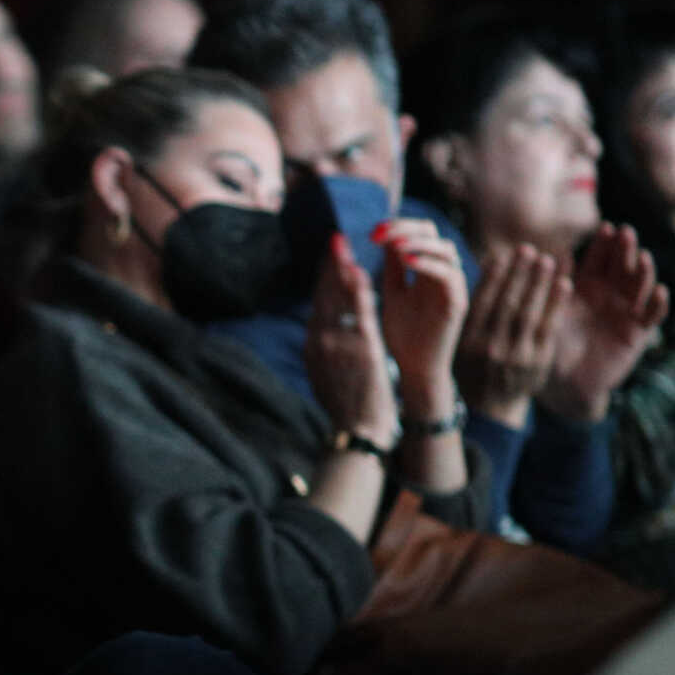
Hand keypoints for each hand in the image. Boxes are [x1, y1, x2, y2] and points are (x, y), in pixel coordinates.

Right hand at [305, 232, 396, 444]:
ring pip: (337, 300)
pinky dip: (357, 292)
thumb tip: (327, 333)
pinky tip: (360, 273)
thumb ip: (328, 350)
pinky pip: (358, 314)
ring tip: (344, 247)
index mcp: (313, 348)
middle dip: (328, 266)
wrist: (357, 434)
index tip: (329, 259)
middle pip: (323, 296)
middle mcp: (320, 343)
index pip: (318, 305)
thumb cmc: (349, 407)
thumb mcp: (329, 375)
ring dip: (340, 271)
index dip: (323, 279)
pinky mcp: (359, 351)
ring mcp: (337, 346)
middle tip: (334, 239)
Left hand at [373, 216, 467, 417]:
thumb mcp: (393, 294)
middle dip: (406, 228)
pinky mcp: (457, 303)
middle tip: (381, 234)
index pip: (420, 233)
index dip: (399, 226)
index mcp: (426, 269)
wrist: (414, 367)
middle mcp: (442, 273)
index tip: (373, 232)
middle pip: (434, 234)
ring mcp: (452, 287)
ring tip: (396, 245)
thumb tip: (384, 237)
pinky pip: (449, 275)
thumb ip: (392, 268)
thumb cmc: (404, 333)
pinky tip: (408, 262)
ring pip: (446, 250)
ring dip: (419, 243)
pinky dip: (429, 264)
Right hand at [455, 244, 569, 426]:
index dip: (494, 276)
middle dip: (519, 274)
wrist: (491, 408)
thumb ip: (473, 310)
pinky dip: (556, 304)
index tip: (503, 254)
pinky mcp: (538, 362)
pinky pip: (549, 327)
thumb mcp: (461, 342)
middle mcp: (490, 348)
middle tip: (529, 249)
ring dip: (539, 284)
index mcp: (468, 342)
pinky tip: (564, 283)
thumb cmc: (474, 367)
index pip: (482, 302)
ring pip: (529, 313)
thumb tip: (489, 266)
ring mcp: (516, 356)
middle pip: (507, 304)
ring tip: (547, 260)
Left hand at [547, 223, 667, 416]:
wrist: (564, 382)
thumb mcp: (552, 312)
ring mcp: (627, 312)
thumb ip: (554, 286)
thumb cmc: (553, 345)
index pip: (599, 259)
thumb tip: (551, 254)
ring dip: (644, 272)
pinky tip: (659, 292)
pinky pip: (652, 316)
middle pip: (622, 266)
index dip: (604, 244)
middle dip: (625, 249)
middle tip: (626, 234)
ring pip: (640, 286)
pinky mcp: (638, 332)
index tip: (605, 227)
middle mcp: (610, 295)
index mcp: (588, 287)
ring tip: (643, 258)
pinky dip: (658, 304)